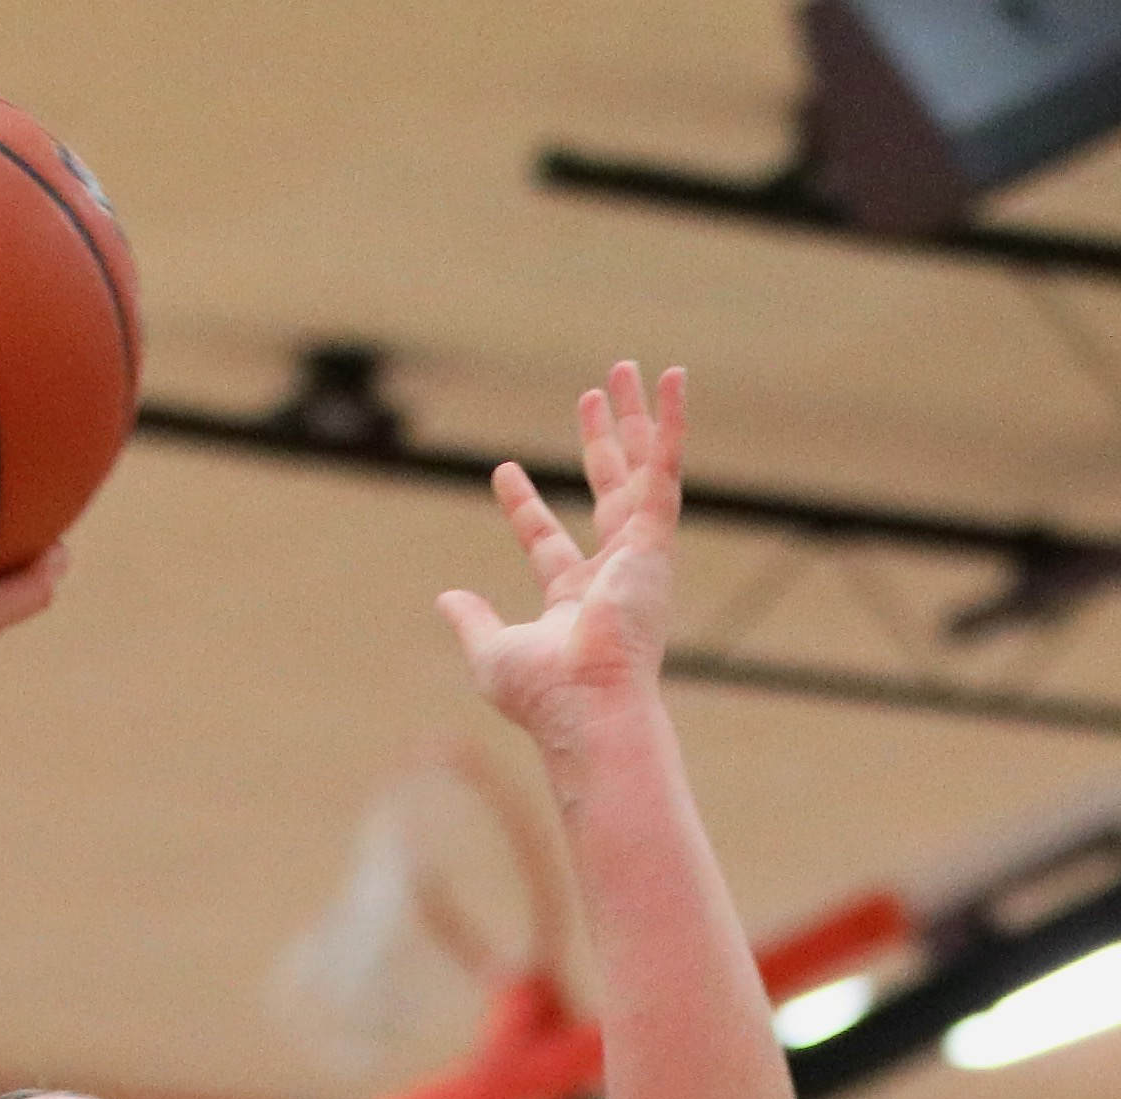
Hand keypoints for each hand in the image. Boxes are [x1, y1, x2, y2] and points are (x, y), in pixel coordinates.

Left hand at [439, 362, 685, 751]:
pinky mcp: (656, 542)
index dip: (524, 507)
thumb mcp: (492, 652)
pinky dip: (671, 425)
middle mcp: (614, 573)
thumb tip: (446, 598)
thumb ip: (472, 620)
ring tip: (628, 369)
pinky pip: (666, 470)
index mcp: (574, 599)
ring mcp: (639, 556)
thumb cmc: (545, 695)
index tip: (502, 470)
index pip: (547, 541)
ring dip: (636, 419)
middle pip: (608, 492)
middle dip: (603, 443)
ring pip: (640, 471)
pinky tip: (673, 380)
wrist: (587, 707)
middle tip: (596, 393)